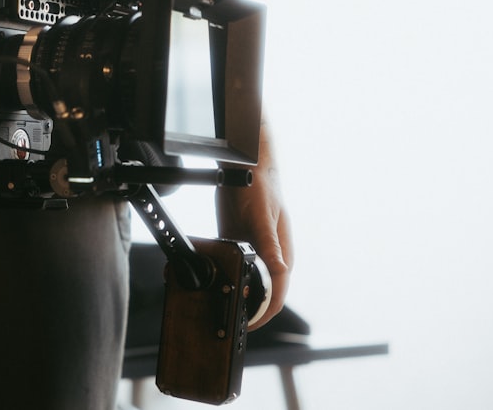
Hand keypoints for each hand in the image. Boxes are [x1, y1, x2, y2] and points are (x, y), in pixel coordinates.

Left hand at [216, 128, 292, 329]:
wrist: (247, 168)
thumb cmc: (262, 189)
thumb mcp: (262, 218)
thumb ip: (270, 246)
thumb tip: (282, 272)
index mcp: (282, 253)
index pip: (277, 293)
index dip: (264, 313)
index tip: (248, 324)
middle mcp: (269, 255)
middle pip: (260, 291)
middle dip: (246, 307)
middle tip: (227, 319)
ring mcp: (252, 249)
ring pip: (245, 280)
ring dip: (234, 292)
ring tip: (216, 304)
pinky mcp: (236, 242)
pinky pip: (230, 263)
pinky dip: (222, 273)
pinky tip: (210, 279)